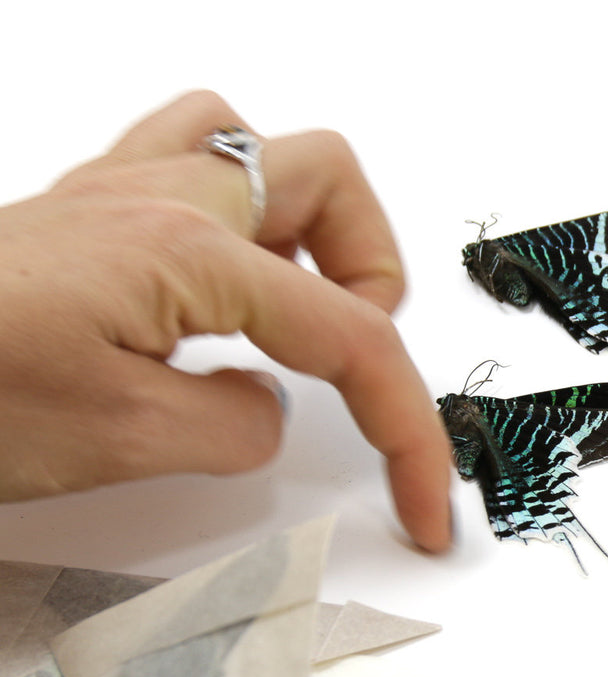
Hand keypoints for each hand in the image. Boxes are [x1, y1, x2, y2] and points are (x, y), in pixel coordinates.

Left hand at [0, 91, 451, 552]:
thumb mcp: (118, 436)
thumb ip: (234, 421)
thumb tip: (264, 406)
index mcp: (189, 250)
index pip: (352, 335)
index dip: (409, 429)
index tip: (427, 502)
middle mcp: (161, 197)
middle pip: (332, 184)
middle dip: (378, 274)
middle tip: (359, 365)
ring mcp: (117, 193)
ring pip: (259, 146)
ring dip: (311, 221)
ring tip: (306, 303)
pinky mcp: (82, 213)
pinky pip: (186, 155)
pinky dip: (237, 208)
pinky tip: (223, 278)